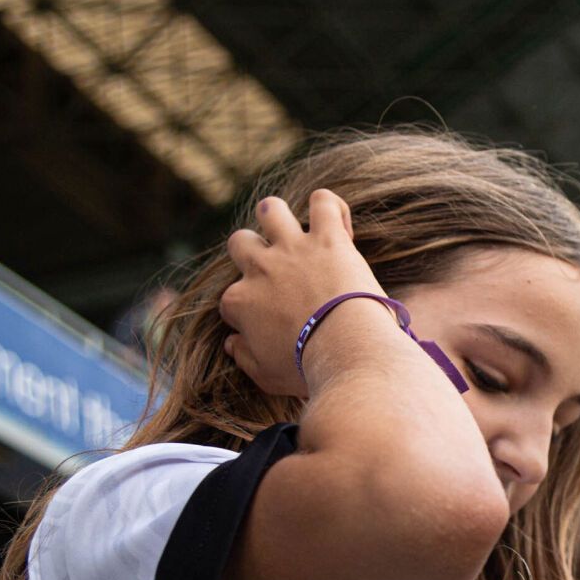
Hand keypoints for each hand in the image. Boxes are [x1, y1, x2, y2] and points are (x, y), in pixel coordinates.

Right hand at [218, 189, 385, 398]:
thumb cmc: (307, 371)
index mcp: (240, 302)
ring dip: (281, 217)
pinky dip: (331, 207)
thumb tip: (232, 343)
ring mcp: (293, 248)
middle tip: (278, 269)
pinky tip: (340, 225)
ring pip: (271, 210)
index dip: (249, 308)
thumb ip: (244, 357)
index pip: (232, 297)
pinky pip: (325, 203)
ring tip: (298, 233)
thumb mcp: (266, 376)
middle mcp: (259, 268)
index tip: (272, 323)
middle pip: (241, 242)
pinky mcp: (329, 238)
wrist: (347, 354)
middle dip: (253, 251)